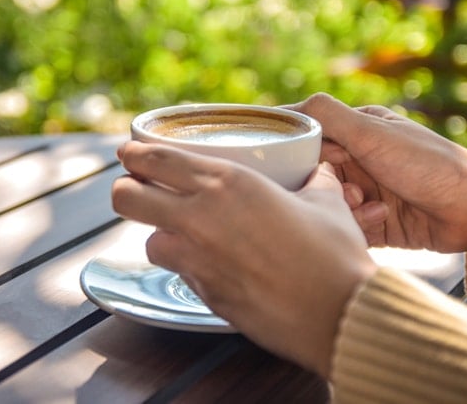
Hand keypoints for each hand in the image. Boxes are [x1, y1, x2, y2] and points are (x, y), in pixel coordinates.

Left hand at [112, 141, 375, 377]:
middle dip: (125, 189)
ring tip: (181, 232)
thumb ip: (313, 179)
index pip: (155, 159)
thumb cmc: (335, 254)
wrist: (341, 314)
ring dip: (159, 234)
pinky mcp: (203, 294)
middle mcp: (200, 218)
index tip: (128, 151)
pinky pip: (179, 273)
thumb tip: (319, 171)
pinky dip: (187, 265)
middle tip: (139, 188)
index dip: (133, 153)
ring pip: (148, 240)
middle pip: (125, 197)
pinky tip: (212, 263)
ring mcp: (196, 259)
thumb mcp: (326, 201)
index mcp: (227, 183)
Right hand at [286, 93, 466, 251]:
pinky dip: (359, 225)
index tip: (300, 164)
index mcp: (355, 132)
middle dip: (325, 186)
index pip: (309, 139)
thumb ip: (327, 115)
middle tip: (347, 189)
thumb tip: (280, 109)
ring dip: (345, 207)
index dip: (302, 153)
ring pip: (328, 204)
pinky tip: (382, 218)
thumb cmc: (426, 163)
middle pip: (314, 176)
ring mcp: (366, 193)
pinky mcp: (373, 224)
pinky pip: (346, 227)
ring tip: (369, 205)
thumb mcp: (371, 133)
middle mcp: (358, 161)